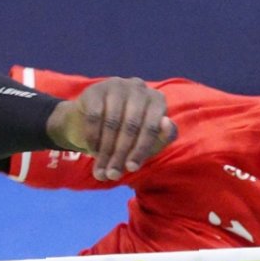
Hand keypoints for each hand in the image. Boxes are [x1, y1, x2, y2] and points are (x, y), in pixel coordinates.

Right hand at [47, 77, 176, 180]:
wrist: (99, 120)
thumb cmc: (133, 134)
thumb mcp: (151, 139)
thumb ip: (165, 135)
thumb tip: (167, 123)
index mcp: (156, 100)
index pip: (150, 128)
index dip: (140, 150)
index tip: (131, 169)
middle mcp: (139, 88)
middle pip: (130, 126)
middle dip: (120, 155)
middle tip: (112, 175)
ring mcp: (117, 85)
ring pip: (112, 123)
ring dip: (105, 151)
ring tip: (101, 171)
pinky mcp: (96, 89)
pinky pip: (94, 117)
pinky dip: (93, 138)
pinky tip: (92, 152)